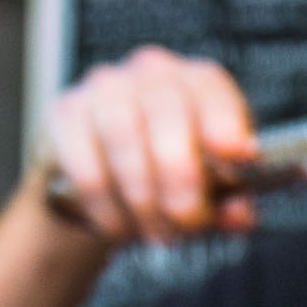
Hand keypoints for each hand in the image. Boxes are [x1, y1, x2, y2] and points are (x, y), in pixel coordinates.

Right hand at [43, 46, 258, 244]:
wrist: (105, 177)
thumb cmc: (169, 176)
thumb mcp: (211, 192)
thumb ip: (230, 204)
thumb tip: (239, 215)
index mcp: (199, 83)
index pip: (212, 89)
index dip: (225, 122)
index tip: (238, 156)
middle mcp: (154, 72)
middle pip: (167, 113)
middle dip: (181, 179)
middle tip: (186, 223)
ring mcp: (106, 87)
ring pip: (123, 137)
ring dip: (142, 198)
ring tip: (155, 233)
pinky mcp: (67, 112)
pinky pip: (86, 163)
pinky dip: (105, 205)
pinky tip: (118, 225)